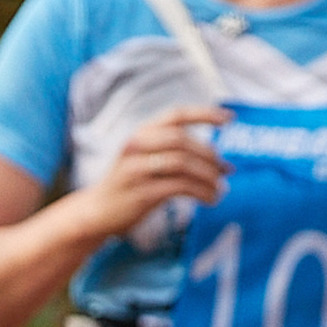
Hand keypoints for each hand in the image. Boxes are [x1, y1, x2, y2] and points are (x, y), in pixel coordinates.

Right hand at [83, 105, 230, 240]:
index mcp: (141, 134)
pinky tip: (210, 199)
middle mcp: (137, 147)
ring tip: (219, 188)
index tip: (229, 119)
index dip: (204, 114)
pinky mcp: (142, 194)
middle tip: (225, 170)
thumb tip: (218, 161)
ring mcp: (138, 170)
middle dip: (209, 155)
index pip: (176, 115)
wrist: (97, 212)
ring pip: (183, 164)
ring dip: (208, 176)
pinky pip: (180, 187)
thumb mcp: (144, 159)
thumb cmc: (128, 186)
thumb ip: (172, 152)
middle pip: (183, 141)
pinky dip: (201, 192)